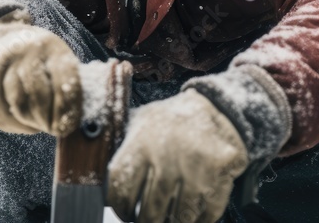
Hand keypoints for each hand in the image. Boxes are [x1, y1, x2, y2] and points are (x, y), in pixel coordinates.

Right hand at [0, 14, 82, 135]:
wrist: (4, 42)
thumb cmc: (41, 61)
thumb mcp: (58, 61)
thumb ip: (68, 85)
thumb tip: (76, 120)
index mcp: (50, 46)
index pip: (63, 80)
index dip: (67, 109)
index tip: (69, 127)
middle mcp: (24, 51)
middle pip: (38, 93)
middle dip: (48, 119)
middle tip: (55, 130)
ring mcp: (1, 63)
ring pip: (17, 103)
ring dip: (31, 122)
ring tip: (41, 125)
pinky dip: (13, 123)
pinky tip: (24, 124)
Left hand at [107, 89, 248, 222]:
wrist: (218, 108)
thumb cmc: (174, 119)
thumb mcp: (143, 121)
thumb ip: (124, 146)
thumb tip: (98, 166)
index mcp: (143, 142)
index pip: (120, 187)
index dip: (119, 206)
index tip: (123, 211)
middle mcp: (168, 158)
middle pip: (149, 211)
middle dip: (145, 221)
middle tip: (144, 220)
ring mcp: (196, 171)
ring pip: (178, 218)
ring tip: (166, 217)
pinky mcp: (220, 179)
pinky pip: (205, 216)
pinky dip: (196, 221)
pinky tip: (189, 216)